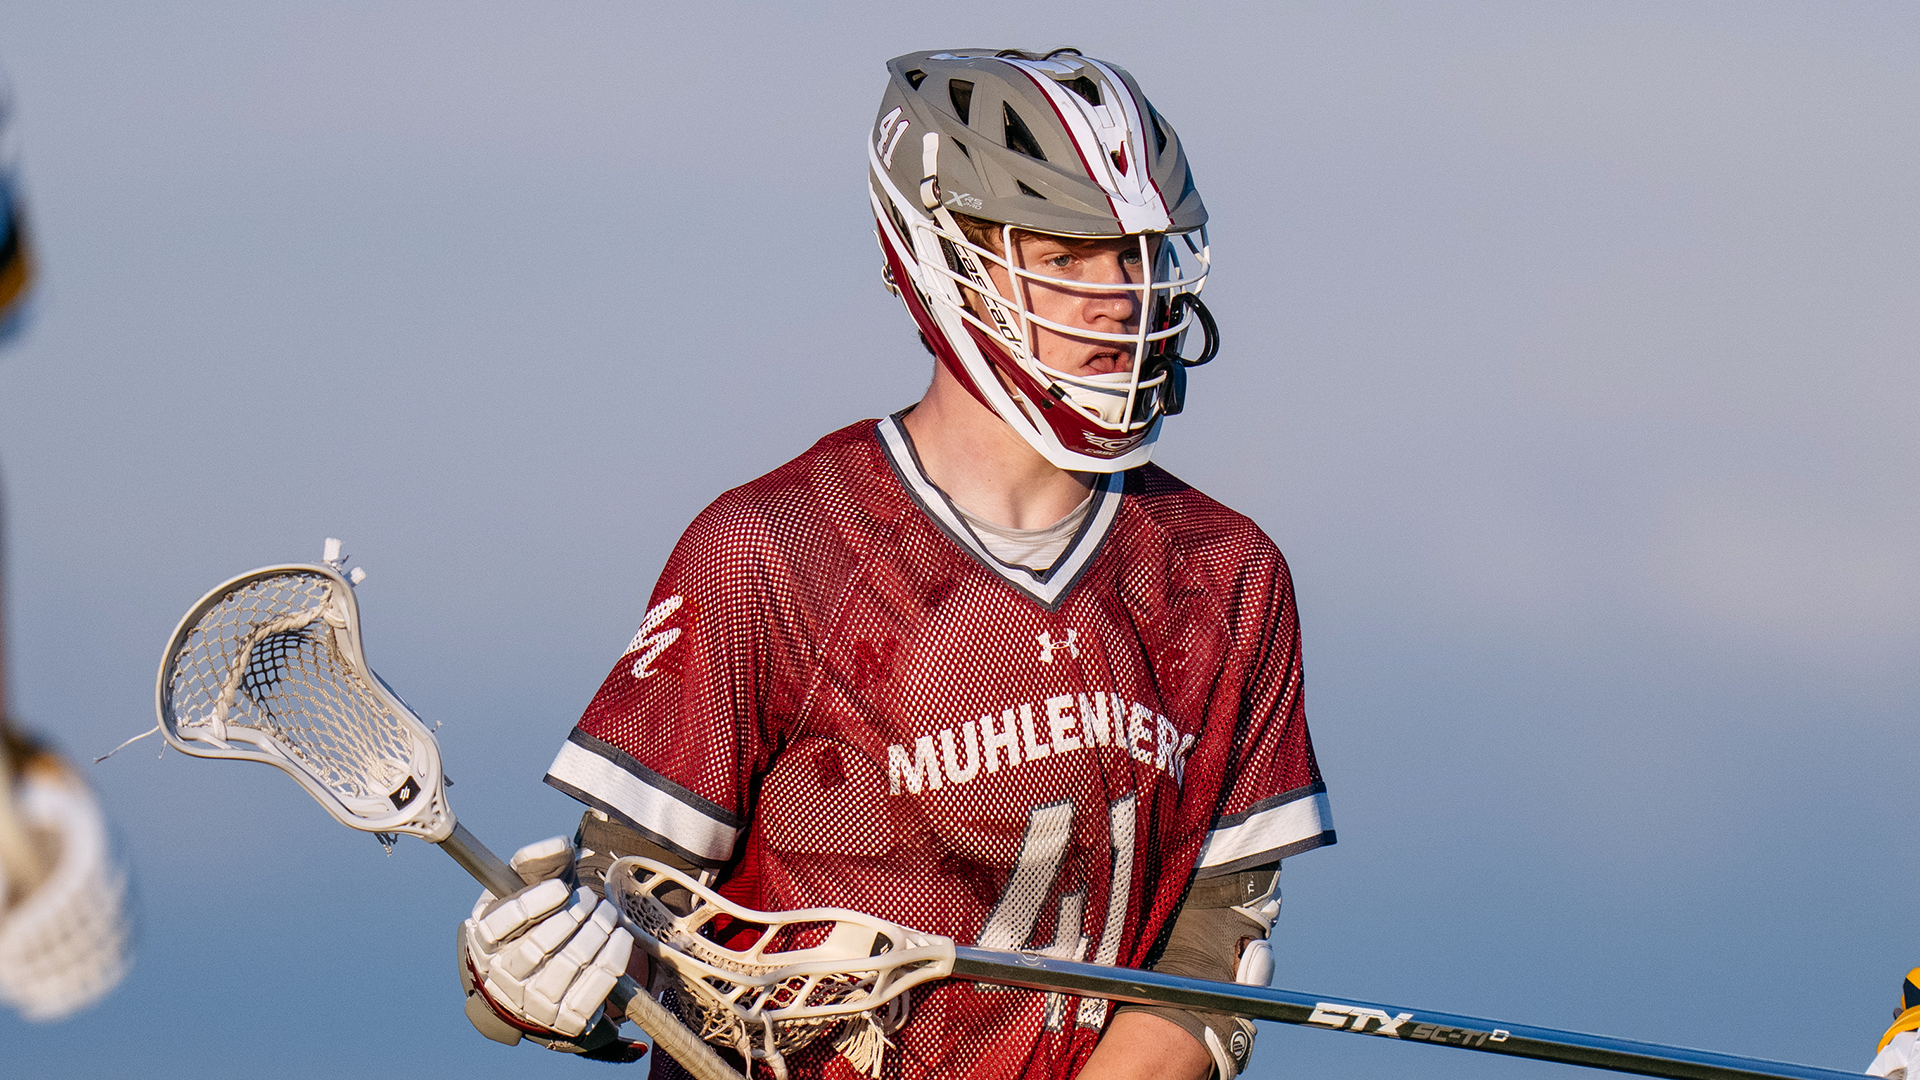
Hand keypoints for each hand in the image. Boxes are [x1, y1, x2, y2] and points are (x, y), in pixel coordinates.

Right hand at [456, 836, 642, 1059]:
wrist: (547, 973)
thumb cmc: (539, 919)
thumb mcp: (531, 886)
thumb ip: (539, 860)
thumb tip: (558, 845)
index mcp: (485, 941)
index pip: (502, 924)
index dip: (536, 902)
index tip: (562, 889)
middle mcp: (503, 976)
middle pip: (538, 946)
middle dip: (574, 915)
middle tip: (590, 900)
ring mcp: (534, 1002)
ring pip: (569, 964)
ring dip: (596, 932)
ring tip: (606, 914)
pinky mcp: (566, 1018)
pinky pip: (595, 987)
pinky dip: (614, 956)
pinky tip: (619, 936)